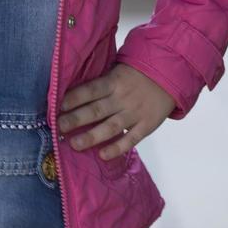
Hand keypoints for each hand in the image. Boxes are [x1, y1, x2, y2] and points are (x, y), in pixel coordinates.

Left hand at [57, 64, 175, 159]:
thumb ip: (99, 84)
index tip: (58, 106)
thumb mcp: (116, 71)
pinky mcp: (146, 125)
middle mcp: (122, 98)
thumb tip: (70, 95)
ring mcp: (135, 113)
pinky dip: (117, 148)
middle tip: (59, 127)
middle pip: (97, 110)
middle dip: (76, 119)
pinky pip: (131, 139)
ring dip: (92, 136)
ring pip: (111, 127)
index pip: (91, 89)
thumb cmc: (134, 75)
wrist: (169, 76)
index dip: (74, 98)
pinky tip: (102, 155)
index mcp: (113, 81)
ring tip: (74, 144)